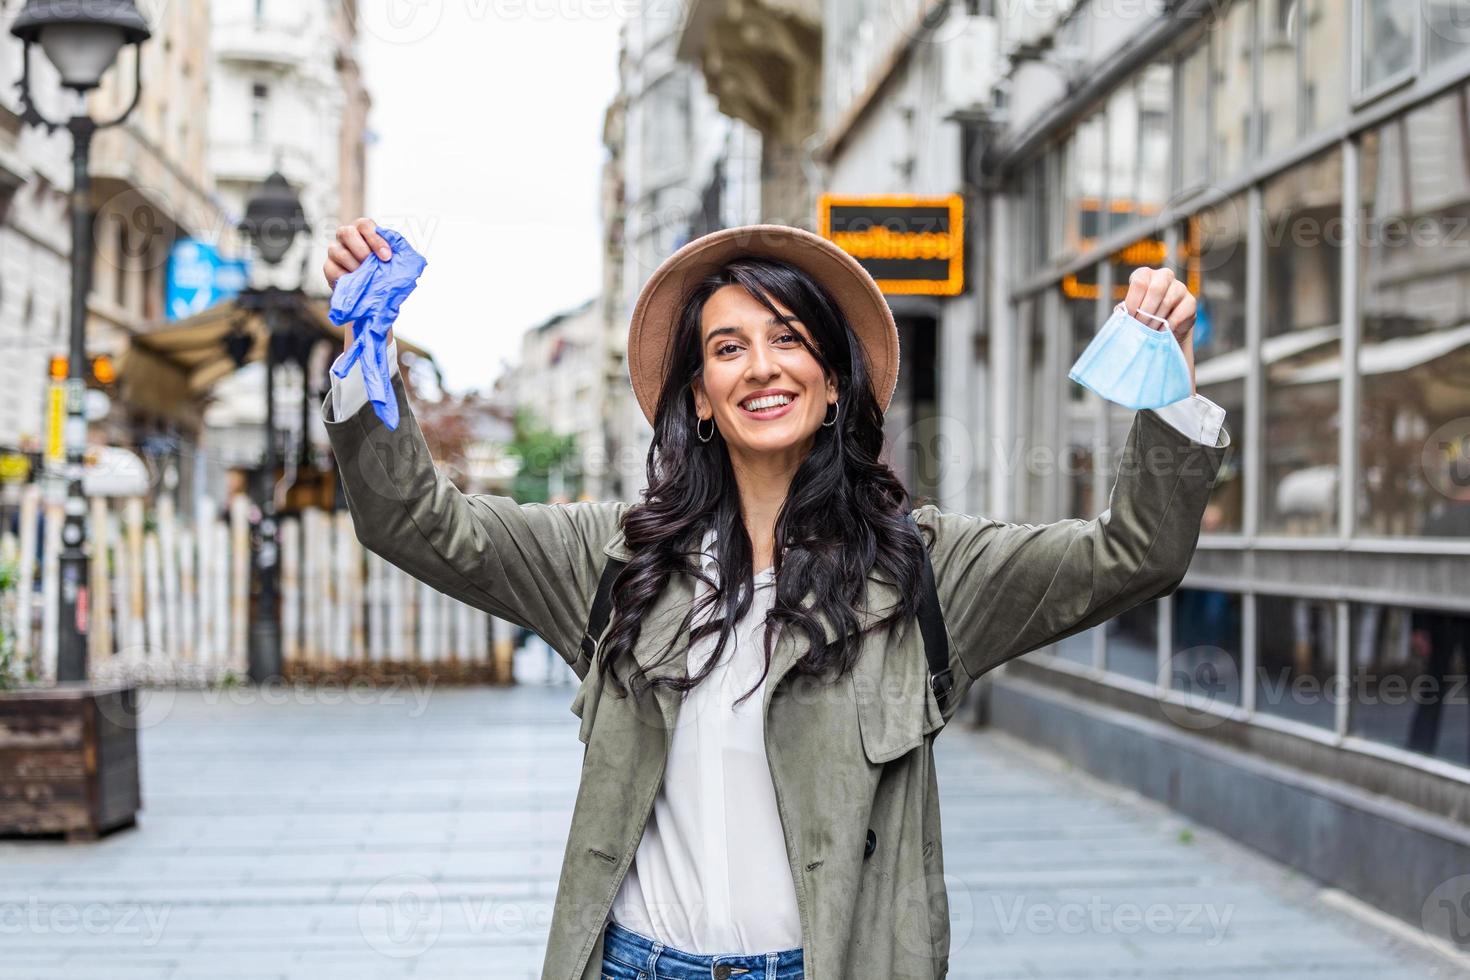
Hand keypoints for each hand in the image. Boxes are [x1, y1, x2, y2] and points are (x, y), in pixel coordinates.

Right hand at [325, 218, 393, 351]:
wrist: (371, 289)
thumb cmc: (384, 268)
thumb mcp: (393, 259)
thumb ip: (397, 253)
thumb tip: (406, 258)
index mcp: (363, 229)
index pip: (365, 225)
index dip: (375, 239)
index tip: (387, 256)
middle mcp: (346, 236)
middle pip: (347, 233)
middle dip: (362, 250)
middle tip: (373, 265)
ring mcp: (335, 250)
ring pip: (339, 252)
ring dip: (355, 266)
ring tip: (366, 277)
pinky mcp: (328, 267)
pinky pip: (332, 270)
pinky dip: (345, 277)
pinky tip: (355, 283)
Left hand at [1123, 266, 1195, 394]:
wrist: (1164, 328)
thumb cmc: (1143, 317)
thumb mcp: (1130, 311)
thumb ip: (1124, 310)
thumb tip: (1120, 312)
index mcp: (1145, 274)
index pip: (1139, 282)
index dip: (1133, 301)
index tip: (1130, 317)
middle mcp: (1163, 276)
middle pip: (1156, 289)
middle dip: (1146, 311)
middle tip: (1141, 325)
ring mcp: (1179, 287)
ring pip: (1168, 301)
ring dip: (1156, 319)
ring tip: (1150, 330)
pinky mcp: (1190, 301)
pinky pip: (1180, 313)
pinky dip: (1169, 325)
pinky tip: (1163, 331)